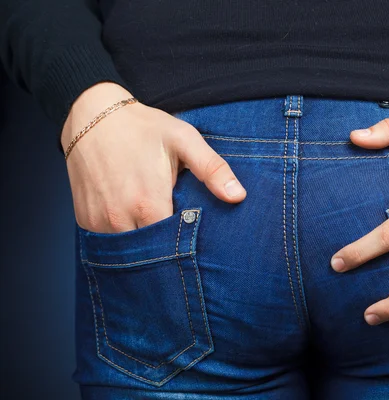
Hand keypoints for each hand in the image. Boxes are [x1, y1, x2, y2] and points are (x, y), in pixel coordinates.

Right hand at [62, 82, 245, 233]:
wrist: (93, 116)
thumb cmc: (144, 128)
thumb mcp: (184, 140)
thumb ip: (212, 170)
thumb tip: (238, 196)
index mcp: (149, 204)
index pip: (173, 247)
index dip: (187, 246)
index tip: (198, 238)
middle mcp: (120, 218)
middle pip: (150, 253)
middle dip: (166, 250)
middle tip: (180, 237)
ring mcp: (98, 221)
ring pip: (127, 251)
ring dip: (144, 246)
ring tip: (158, 228)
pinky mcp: (84, 219)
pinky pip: (107, 241)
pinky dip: (123, 236)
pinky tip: (136, 222)